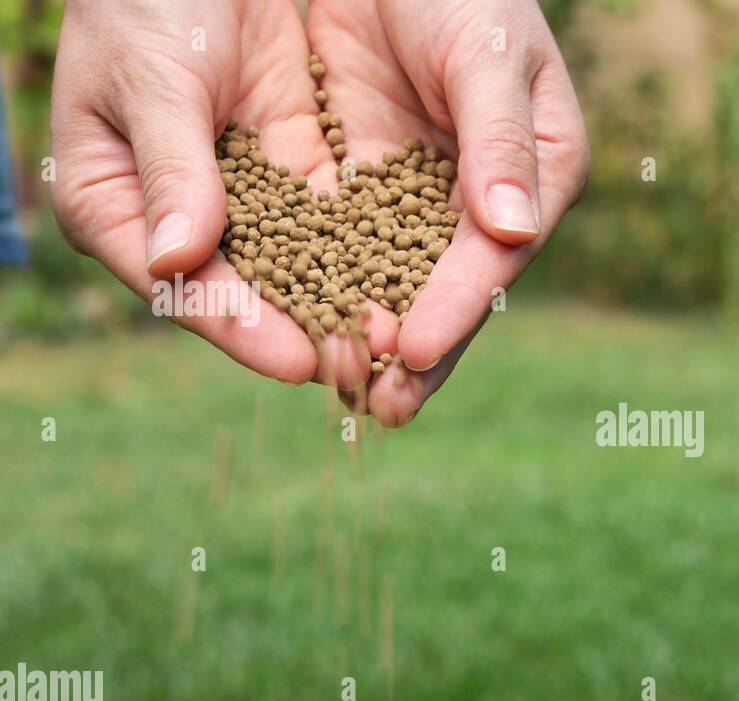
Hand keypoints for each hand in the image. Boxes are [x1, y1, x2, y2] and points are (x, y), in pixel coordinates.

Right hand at [50, 0, 374, 388]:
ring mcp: (242, 202)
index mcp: (114, 210)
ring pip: (300, 271)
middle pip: (246, 298)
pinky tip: (415, 288)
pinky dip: (372, 255)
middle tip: (366, 377)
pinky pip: (337, 226)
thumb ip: (172, 166)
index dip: (239, 327)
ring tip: (400, 350)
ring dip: (349, 308)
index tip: (295, 361)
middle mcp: (180, 222)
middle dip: (308, 336)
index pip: (182, 287)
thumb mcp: (150, 75)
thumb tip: (179, 260)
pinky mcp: (295, 172)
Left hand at [307, 0, 588, 425]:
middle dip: (418, 351)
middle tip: (380, 407)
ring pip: (402, 280)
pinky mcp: (371, 177)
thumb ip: (500, 142)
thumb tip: (515, 233)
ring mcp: (427, 192)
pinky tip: (308, 329)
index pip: (495, 254)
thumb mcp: (490, 52)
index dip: (456, 305)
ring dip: (376, 337)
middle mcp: (486, 197)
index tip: (414, 348)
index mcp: (538, 173)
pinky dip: (332, 287)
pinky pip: (350, 243)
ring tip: (349, 393)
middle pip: (453, 288)